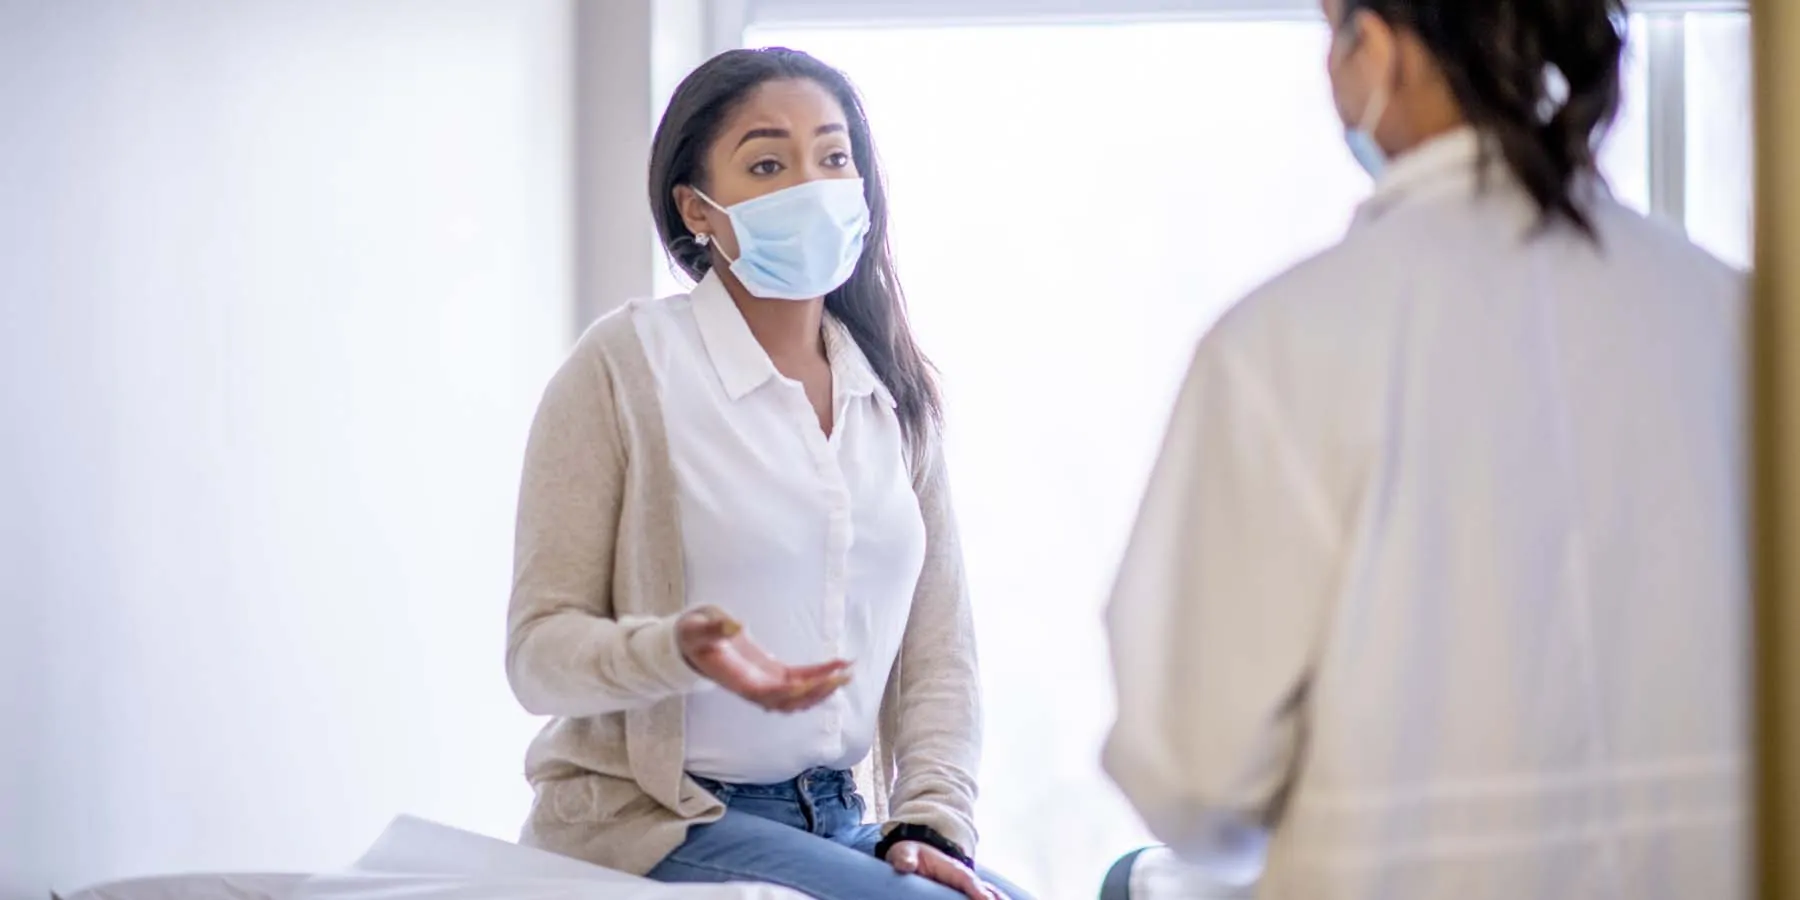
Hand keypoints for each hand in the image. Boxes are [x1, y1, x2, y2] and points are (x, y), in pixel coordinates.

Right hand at [676, 606, 851, 712]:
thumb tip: (736, 626)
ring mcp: (763, 682)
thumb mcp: (697, 627)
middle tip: (841, 677)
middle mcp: (752, 687)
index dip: (789, 691)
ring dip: (822, 690)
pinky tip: (837, 664)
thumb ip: (714, 628)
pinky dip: (818, 676)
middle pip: (787, 702)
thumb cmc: (692, 634)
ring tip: (846, 673)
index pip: (765, 693)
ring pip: (796, 697)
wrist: (688, 642)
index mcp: (735, 679)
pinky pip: (798, 680)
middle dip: (815, 693)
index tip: (811, 682)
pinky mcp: (771, 673)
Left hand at [885, 841, 1005, 899]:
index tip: (985, 899)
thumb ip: (905, 857)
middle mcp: (964, 877)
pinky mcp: (967, 893)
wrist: (918, 851)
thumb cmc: (910, 853)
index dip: (976, 889)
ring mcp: (968, 885)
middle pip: (985, 889)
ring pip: (990, 894)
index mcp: (950, 868)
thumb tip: (905, 864)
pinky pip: (985, 897)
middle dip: (996, 898)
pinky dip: (996, 899)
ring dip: (1000, 899)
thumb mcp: (905, 852)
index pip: (965, 879)